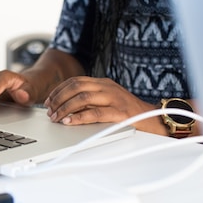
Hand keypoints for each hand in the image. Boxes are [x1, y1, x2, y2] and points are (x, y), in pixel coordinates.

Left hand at [44, 76, 166, 134]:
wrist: (154, 119)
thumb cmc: (129, 113)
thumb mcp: (108, 101)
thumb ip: (91, 101)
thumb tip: (66, 108)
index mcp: (103, 83)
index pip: (75, 81)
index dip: (59, 90)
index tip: (48, 100)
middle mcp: (107, 87)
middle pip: (76, 87)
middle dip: (58, 98)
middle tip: (49, 110)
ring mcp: (114, 99)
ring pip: (82, 98)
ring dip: (65, 108)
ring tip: (56, 117)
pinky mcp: (119, 113)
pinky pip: (94, 113)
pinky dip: (78, 117)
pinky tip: (69, 121)